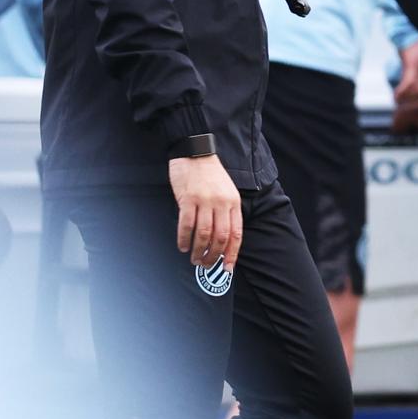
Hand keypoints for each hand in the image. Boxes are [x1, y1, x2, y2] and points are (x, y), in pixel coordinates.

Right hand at [170, 154, 242, 271]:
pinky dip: (183, 239)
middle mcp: (221, 203)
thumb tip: (222, 240)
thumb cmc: (210, 173)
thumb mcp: (227, 191)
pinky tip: (182, 245)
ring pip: (203, 235)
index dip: (232, 254)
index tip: (227, 268)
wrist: (195, 151)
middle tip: (205, 264)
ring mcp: (204, 201)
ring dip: (198, 251)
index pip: (236, 234)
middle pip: (220, 238)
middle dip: (213, 256)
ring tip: (193, 258)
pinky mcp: (188, 199)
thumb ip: (226, 212)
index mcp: (233, 202)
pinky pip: (186, 225)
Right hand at [392, 39, 417, 113]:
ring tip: (396, 99)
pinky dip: (402, 92)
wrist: (405, 22)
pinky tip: (396, 94)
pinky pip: (409, 82)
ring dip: (406, 99)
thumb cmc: (409, 40)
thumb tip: (414, 90)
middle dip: (414, 104)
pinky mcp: (413, 59)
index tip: (412, 106)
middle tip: (402, 105)